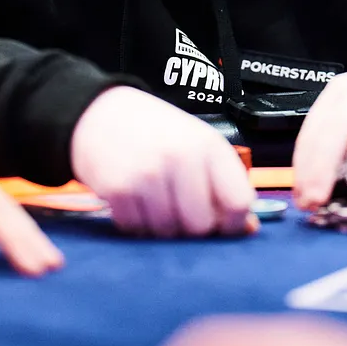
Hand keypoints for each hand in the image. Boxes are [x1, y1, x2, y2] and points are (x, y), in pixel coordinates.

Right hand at [70, 86, 256, 237]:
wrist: (99, 112)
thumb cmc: (154, 130)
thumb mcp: (196, 143)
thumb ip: (223, 182)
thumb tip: (247, 228)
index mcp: (208, 146)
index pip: (239, 202)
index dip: (234, 222)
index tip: (224, 223)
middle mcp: (180, 159)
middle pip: (201, 226)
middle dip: (192, 226)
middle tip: (180, 209)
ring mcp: (148, 175)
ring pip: (168, 233)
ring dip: (162, 225)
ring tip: (154, 198)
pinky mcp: (118, 189)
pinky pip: (137, 229)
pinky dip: (136, 222)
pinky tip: (134, 199)